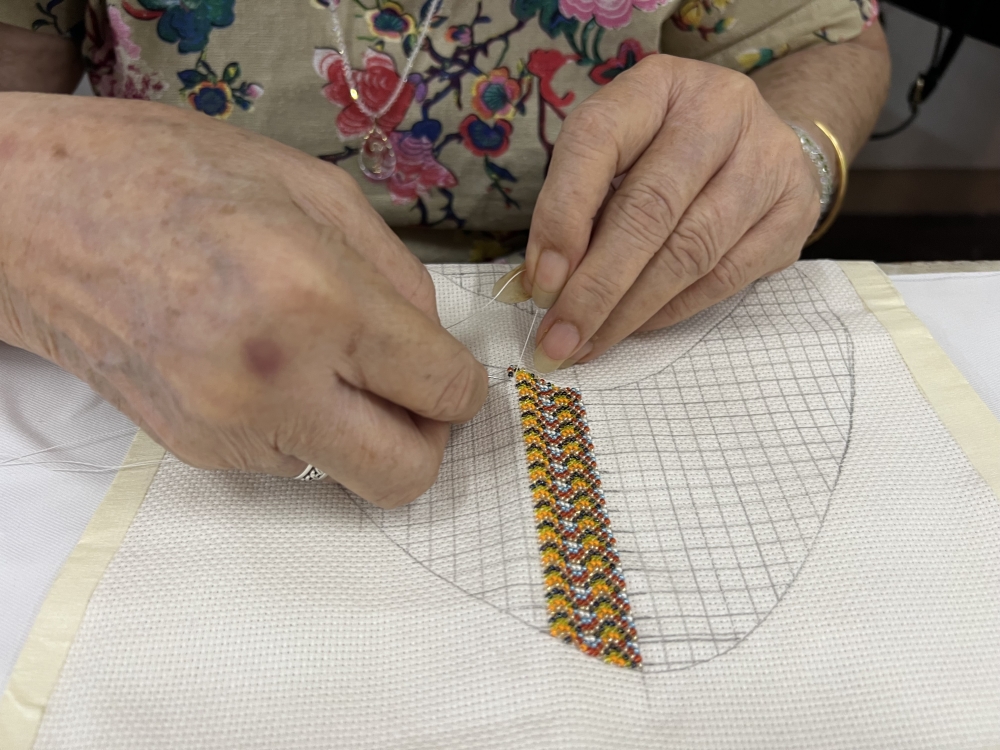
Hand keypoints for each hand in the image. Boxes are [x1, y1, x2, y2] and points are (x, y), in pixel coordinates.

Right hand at [0, 93, 486, 506]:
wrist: (35, 216)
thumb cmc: (171, 178)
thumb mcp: (314, 189)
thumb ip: (397, 273)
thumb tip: (435, 343)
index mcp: (316, 300)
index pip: (440, 389)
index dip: (464, 386)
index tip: (454, 375)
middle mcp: (274, 382)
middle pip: (404, 473)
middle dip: (429, 439)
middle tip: (417, 396)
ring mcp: (227, 429)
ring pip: (347, 472)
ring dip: (359, 428)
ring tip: (320, 359)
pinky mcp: (196, 452)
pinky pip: (291, 462)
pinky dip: (304, 427)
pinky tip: (269, 367)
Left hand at [521, 54, 821, 370]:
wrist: (756, 144)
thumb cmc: (662, 151)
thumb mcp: (615, 152)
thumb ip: (578, 204)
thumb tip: (543, 284)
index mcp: (658, 85)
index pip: (598, 141)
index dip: (563, 216)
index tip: (540, 283)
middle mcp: (719, 110)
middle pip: (648, 209)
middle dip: (594, 287)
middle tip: (559, 338)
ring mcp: (767, 159)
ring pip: (688, 252)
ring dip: (628, 311)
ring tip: (588, 343)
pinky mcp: (794, 211)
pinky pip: (723, 278)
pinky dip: (670, 311)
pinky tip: (635, 327)